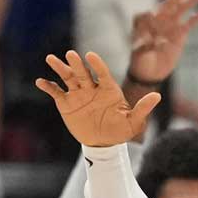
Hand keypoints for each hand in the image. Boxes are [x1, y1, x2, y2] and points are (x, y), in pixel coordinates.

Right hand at [36, 49, 168, 148]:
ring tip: (50, 58)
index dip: (97, 64)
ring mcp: (78, 94)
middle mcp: (91, 88)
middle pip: (83, 73)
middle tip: (70, 54)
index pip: (102, 73)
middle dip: (76, 64)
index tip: (90, 55)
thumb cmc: (120, 131)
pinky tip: (40, 82)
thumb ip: (143, 108)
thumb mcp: (133, 122)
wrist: (103, 143)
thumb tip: (157, 96)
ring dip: (60, 68)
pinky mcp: (66, 103)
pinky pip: (56, 92)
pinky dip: (48, 87)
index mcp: (108, 90)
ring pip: (68, 78)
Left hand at [127, 0, 197, 83]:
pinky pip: (189, 24)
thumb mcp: (137, 51)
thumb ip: (143, 40)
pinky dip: (196, 19)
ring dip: (190, 1)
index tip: (154, 21)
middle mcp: (159, 20)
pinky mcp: (180, 35)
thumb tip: (151, 37)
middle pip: (170, 3)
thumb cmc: (138, 60)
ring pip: (181, 10)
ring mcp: (170, 26)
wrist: (149, 73)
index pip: (152, 12)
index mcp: (146, 21)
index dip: (154, 15)